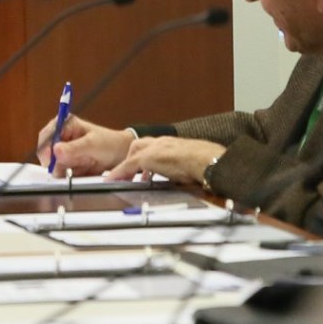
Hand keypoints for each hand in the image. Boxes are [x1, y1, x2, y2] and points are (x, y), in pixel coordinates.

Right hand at [40, 115, 131, 175]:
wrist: (119, 155)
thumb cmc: (108, 143)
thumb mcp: (92, 144)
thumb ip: (73, 148)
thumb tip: (55, 150)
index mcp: (65, 125)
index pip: (46, 136)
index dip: (45, 148)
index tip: (49, 160)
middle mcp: (60, 137)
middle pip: (46, 152)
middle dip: (55, 162)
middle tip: (67, 168)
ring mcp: (63, 152)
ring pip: (53, 165)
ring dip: (65, 169)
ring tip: (84, 164)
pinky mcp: (66, 164)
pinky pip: (61, 173)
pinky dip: (69, 175)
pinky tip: (83, 169)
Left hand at [105, 136, 223, 186]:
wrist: (208, 161)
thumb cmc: (207, 163)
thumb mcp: (194, 164)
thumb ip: (189, 168)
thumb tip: (193, 178)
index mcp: (174, 143)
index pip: (153, 146)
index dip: (145, 156)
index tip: (142, 168)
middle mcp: (163, 142)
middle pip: (139, 145)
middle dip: (131, 158)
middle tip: (128, 173)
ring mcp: (155, 148)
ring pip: (133, 154)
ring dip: (125, 166)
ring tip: (120, 179)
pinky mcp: (148, 157)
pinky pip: (128, 165)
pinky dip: (119, 173)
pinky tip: (113, 181)